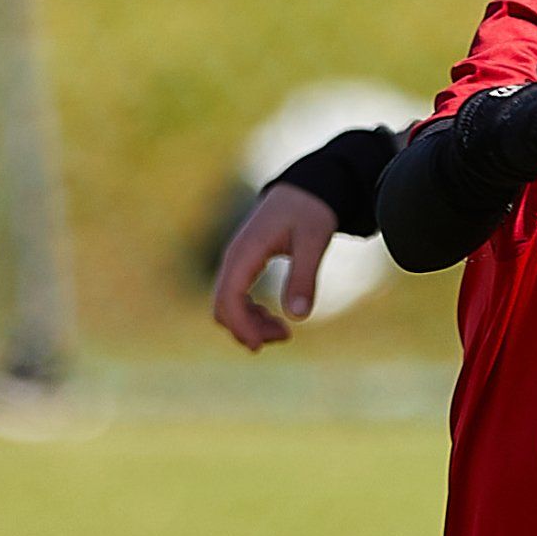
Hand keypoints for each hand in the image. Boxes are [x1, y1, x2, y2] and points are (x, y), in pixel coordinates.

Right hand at [212, 186, 336, 351]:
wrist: (305, 190)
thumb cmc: (310, 211)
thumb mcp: (314, 241)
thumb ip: (304, 275)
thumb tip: (297, 316)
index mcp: (245, 252)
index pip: (229, 297)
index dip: (241, 325)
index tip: (261, 345)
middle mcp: (234, 258)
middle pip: (222, 306)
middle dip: (247, 329)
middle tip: (284, 336)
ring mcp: (236, 262)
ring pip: (227, 305)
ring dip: (250, 324)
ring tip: (284, 332)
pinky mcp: (243, 266)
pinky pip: (235, 298)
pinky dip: (250, 314)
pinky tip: (273, 318)